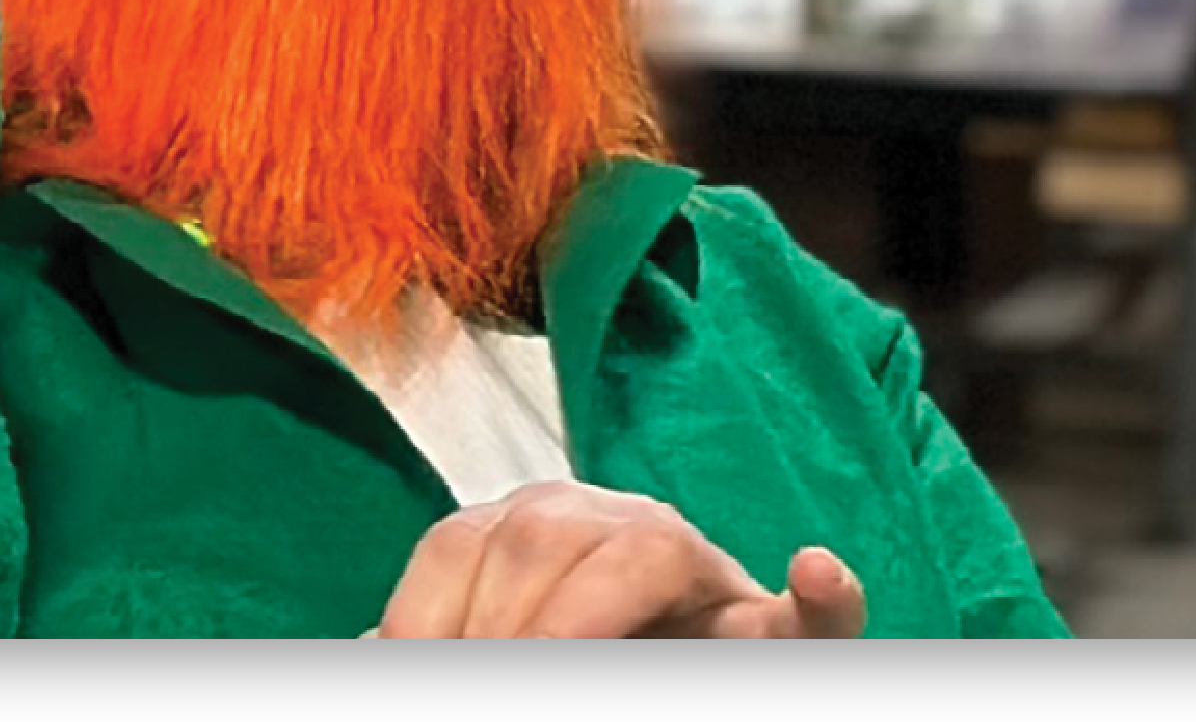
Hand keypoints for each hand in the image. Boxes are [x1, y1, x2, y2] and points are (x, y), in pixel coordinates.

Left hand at [369, 484, 869, 639]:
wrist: (666, 645)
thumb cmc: (569, 636)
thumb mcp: (494, 630)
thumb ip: (447, 632)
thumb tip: (374, 647)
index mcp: (530, 525)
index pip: (462, 541)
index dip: (422, 614)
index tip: (401, 662)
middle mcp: (613, 522)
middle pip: (537, 536)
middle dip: (495, 625)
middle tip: (479, 673)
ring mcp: (704, 570)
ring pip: (646, 555)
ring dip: (581, 620)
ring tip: (545, 662)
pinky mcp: (775, 626)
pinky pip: (808, 616)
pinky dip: (821, 601)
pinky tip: (815, 573)